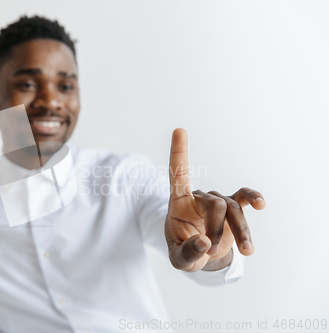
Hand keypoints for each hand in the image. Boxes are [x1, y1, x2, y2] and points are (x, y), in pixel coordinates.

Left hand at [165, 128, 265, 271]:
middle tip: (209, 251)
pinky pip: (244, 197)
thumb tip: (203, 243)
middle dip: (215, 229)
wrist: (201, 254)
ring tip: (247, 251)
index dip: (179, 153)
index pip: (178, 174)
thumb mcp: (179, 259)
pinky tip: (261, 203)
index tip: (180, 130)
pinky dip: (253, 197)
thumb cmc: (184, 250)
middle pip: (215, 205)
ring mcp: (218, 201)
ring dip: (240, 231)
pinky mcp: (233, 208)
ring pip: (234, 210)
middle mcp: (199, 197)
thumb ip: (187, 253)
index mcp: (178, 202)